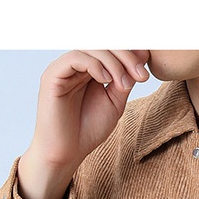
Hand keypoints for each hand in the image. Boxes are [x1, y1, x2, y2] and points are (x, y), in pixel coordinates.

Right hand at [18, 50, 150, 198]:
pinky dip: (94, 65)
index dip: (130, 55)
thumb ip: (124, 80)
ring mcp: (64, 69)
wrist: (67, 152)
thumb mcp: (114, 103)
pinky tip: (106, 80)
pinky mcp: (53, 75)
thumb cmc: (89, 130)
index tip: (146, 70)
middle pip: (102, 46)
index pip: (110, 51)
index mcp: (90, 70)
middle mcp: (76, 66)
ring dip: (113, 63)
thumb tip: (141, 57)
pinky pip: (75, 58)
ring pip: (90, 49)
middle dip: (125, 57)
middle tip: (141, 74)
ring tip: (124, 84)